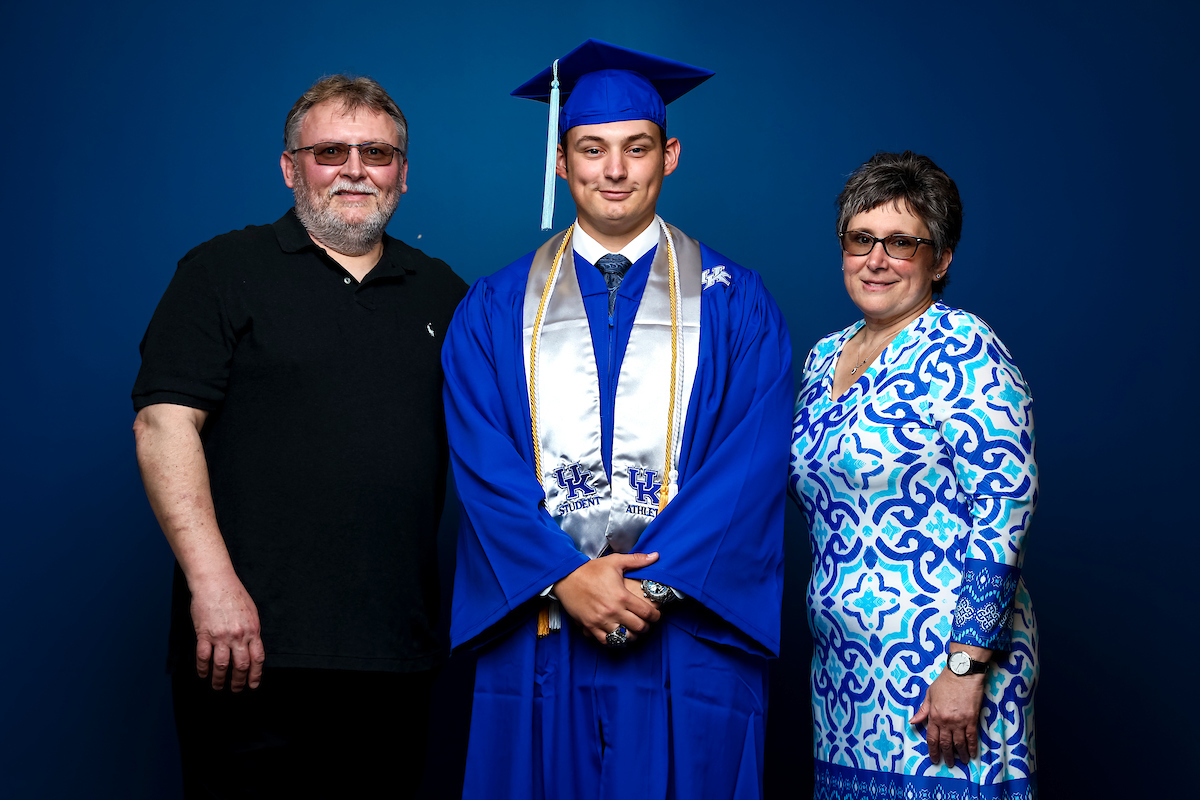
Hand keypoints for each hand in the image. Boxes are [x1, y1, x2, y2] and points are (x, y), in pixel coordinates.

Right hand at [189, 573, 265, 691]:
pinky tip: (203, 674)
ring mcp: (221, 636)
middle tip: (236, 690)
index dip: (255, 674)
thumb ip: (252, 631)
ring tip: (218, 687)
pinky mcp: (204, 634)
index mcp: (253, 630)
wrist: (215, 582)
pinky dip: (203, 669)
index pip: (257, 658)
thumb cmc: (234, 595)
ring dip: (220, 679)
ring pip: (222, 665)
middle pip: (241, 665)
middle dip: (239, 681)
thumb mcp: (251, 613)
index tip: (253, 685)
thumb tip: (252, 648)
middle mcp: (238, 635)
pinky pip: (203, 657)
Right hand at [554, 552, 661, 644]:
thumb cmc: (591, 569)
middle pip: (638, 627)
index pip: (647, 613)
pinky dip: (614, 641)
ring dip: (631, 635)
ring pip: (624, 637)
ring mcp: (601, 620)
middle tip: (646, 624)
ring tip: (633, 631)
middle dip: (646, 627)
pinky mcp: (590, 626)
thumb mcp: (615, 561)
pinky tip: (618, 635)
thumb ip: (637, 560)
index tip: (656, 616)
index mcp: (622, 596)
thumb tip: (656, 556)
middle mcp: (613, 611)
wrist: (567, 577)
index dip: (655, 617)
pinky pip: (606, 641)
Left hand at [910, 654, 986, 767]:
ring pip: (959, 743)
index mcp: (934, 716)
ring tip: (961, 762)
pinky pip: (972, 737)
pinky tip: (973, 754)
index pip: (932, 738)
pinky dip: (972, 747)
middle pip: (945, 744)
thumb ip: (922, 711)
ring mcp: (960, 722)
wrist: (962, 674)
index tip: (934, 759)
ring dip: (960, 754)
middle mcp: (946, 722)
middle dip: (946, 756)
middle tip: (948, 764)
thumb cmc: (945, 682)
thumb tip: (913, 722)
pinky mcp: (972, 720)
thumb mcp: (929, 695)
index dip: (933, 751)